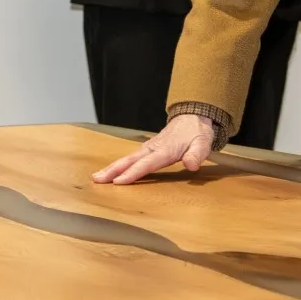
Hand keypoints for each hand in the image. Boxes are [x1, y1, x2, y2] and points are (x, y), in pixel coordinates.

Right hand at [92, 113, 215, 184]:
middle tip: (97, 179)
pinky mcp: (148, 149)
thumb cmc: (197, 132)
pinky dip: (119, 165)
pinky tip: (111, 172)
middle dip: (113, 170)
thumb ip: (196, 155)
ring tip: (97, 177)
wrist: (192, 116)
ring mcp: (149, 148)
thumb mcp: (203, 143)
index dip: (133, 173)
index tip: (118, 182)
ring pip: (127, 159)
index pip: (147, 164)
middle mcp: (153, 148)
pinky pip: (131, 158)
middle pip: (130, 160)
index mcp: (165, 150)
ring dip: (112, 168)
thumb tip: (190, 165)